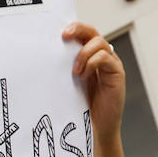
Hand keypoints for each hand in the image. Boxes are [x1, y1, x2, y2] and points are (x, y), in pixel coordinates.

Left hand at [63, 22, 124, 148]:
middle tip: (65, 35)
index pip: (82, 34)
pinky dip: (93, 63)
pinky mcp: (116, 74)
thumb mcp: (66, 84)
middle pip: (92, 32)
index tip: (58, 32)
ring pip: (100, 43)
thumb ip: (61, 69)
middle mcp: (100, 56)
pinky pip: (106, 58)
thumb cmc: (79, 107)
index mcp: (87, 56)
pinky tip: (83, 76)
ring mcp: (110, 64)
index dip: (73, 28)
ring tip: (75, 71)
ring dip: (84, 53)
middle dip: (78, 29)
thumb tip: (41, 57)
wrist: (95, 128)